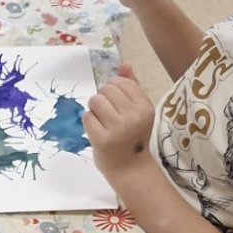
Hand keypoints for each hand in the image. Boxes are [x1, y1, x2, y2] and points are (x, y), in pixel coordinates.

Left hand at [85, 61, 155, 177]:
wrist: (129, 168)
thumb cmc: (132, 136)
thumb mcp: (138, 110)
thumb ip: (132, 86)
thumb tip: (124, 64)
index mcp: (145, 107)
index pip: (121, 83)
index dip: (113, 89)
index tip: (116, 103)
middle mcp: (134, 117)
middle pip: (106, 90)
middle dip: (102, 98)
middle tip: (107, 114)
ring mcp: (118, 129)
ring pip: (95, 101)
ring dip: (94, 109)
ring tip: (102, 121)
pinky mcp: (102, 140)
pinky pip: (87, 117)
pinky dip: (89, 122)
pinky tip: (98, 130)